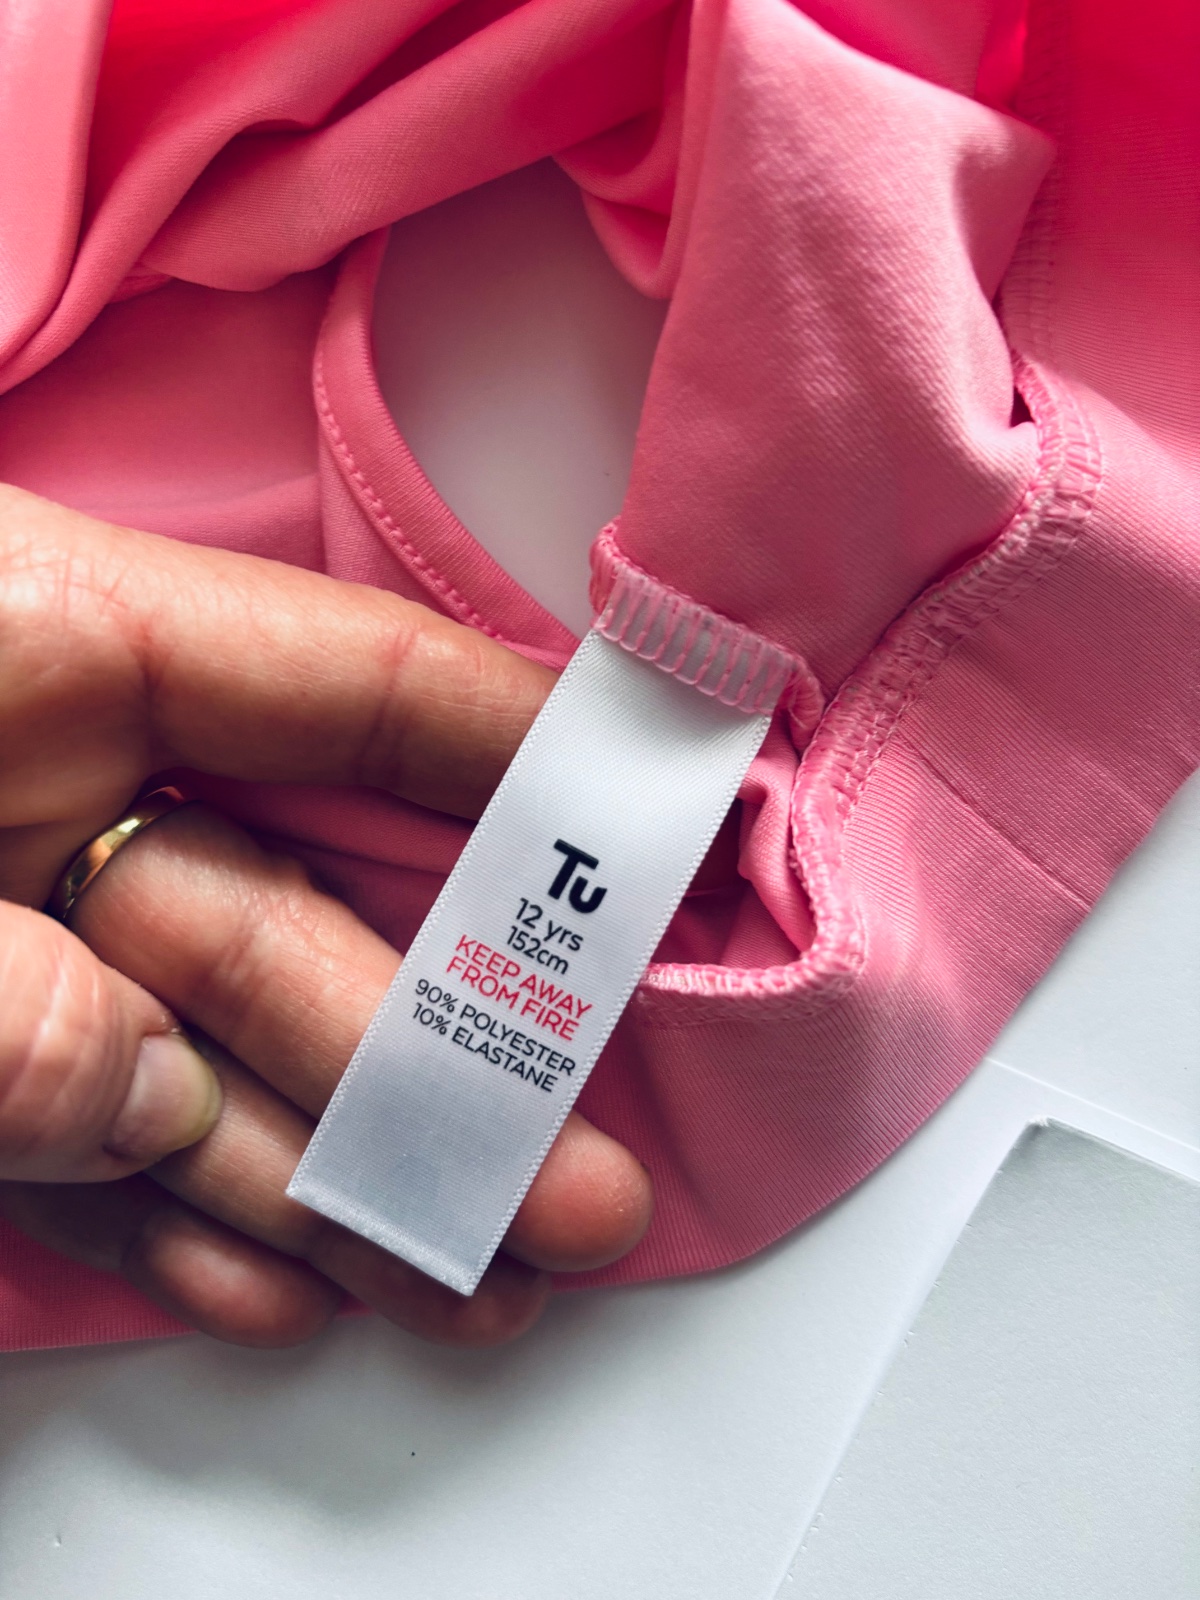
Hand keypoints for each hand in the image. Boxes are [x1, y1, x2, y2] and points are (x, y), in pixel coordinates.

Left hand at [0, 484, 651, 1346]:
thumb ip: (7, 1006)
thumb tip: (145, 1101)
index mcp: (36, 639)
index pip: (343, 681)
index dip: (519, 752)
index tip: (662, 820)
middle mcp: (41, 767)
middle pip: (295, 906)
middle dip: (440, 1062)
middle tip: (573, 1178)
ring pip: (207, 1037)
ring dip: (336, 1170)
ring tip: (465, 1276)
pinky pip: (88, 1116)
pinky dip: (173, 1207)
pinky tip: (280, 1278)